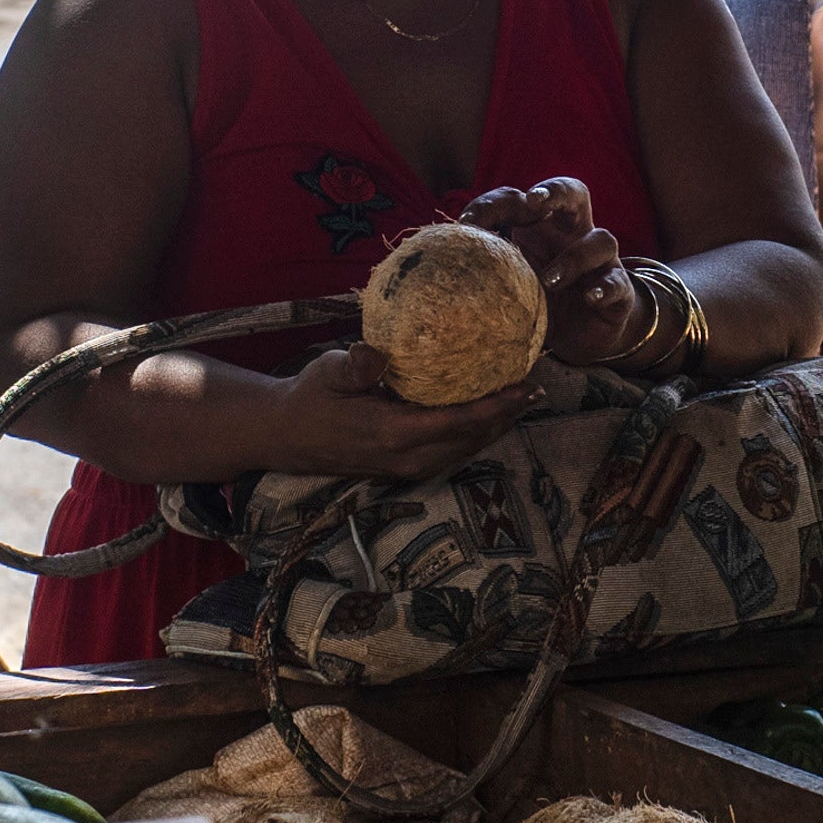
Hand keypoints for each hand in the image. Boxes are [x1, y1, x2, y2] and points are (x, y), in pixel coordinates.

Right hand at [266, 339, 537, 484]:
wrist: (286, 436)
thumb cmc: (310, 397)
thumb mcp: (327, 373)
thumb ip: (354, 366)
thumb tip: (375, 354)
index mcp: (393, 433)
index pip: (458, 422)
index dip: (496, 406)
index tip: (525, 385)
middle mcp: (407, 457)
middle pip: (471, 439)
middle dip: (507, 416)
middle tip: (536, 387)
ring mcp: (406, 468)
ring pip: (465, 450)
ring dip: (496, 428)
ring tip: (522, 401)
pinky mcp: (404, 468)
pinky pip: (451, 453)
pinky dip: (475, 435)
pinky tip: (488, 418)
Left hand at [461, 179, 634, 364]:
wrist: (580, 337)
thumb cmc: (536, 303)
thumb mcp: (506, 286)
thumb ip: (479, 273)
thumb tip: (425, 272)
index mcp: (540, 228)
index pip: (518, 200)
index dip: (494, 203)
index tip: (466, 222)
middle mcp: (572, 235)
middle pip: (573, 194)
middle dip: (554, 192)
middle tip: (534, 203)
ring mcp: (600, 262)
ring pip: (601, 239)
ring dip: (574, 257)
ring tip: (548, 281)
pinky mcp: (618, 290)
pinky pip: (619, 282)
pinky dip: (606, 286)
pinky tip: (590, 297)